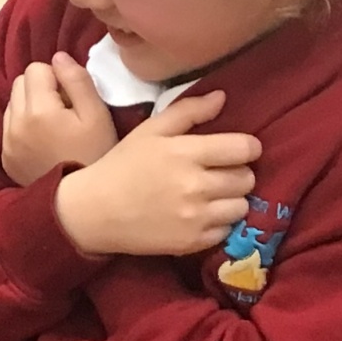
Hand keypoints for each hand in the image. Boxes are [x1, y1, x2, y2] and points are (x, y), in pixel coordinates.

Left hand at [1, 53, 118, 185]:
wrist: (82, 202)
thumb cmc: (97, 154)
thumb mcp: (97, 115)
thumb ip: (77, 80)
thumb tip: (57, 57)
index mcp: (38, 110)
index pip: (36, 68)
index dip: (57, 78)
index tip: (72, 98)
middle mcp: (15, 123)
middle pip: (20, 83)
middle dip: (40, 88)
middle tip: (64, 109)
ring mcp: (7, 142)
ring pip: (13, 103)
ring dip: (30, 105)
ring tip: (53, 126)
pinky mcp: (5, 157)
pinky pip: (8, 126)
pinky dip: (22, 125)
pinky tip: (43, 140)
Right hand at [54, 90, 260, 257]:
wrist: (94, 211)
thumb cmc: (122, 165)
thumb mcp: (149, 131)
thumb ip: (188, 111)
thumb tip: (223, 98)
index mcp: (185, 153)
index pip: (245, 149)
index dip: (245, 147)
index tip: (234, 150)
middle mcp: (196, 185)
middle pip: (247, 178)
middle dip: (237, 173)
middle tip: (216, 173)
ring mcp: (196, 217)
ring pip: (241, 206)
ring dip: (230, 199)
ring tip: (210, 196)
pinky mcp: (193, 242)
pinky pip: (227, 230)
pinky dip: (218, 223)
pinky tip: (198, 215)